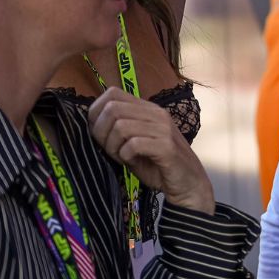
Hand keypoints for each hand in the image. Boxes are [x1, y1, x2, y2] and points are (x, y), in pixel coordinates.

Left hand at [88, 87, 214, 213]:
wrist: (188, 185)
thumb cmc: (157, 165)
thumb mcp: (134, 143)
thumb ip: (118, 130)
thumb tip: (90, 122)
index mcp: (148, 109)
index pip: (112, 93)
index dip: (96, 112)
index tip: (98, 133)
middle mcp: (157, 114)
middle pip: (112, 109)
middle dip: (101, 132)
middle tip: (109, 149)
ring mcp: (163, 129)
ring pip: (120, 126)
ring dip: (113, 146)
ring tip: (121, 157)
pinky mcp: (166, 147)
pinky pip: (133, 144)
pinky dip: (125, 156)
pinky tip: (131, 162)